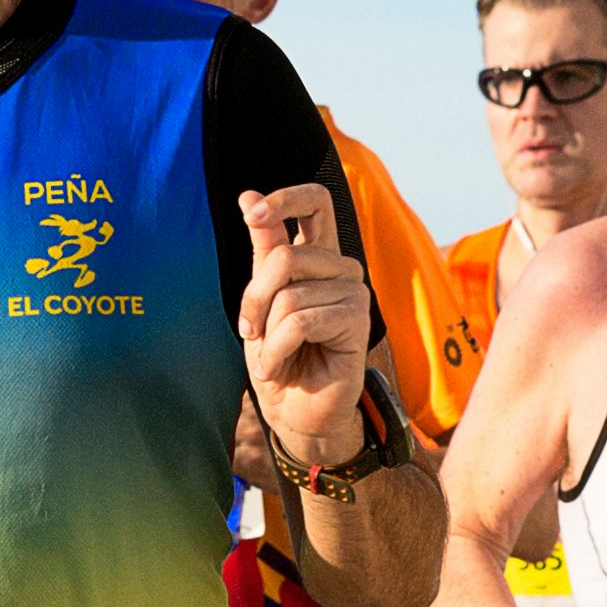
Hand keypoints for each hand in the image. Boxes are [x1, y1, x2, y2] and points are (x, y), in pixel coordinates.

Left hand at [236, 185, 373, 465]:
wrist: (295, 411)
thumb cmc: (279, 357)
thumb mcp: (261, 300)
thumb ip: (263, 249)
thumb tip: (248, 195)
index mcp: (318, 255)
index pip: (316, 202)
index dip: (285, 198)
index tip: (252, 211)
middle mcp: (340, 268)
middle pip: (285, 256)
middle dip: (254, 298)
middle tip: (250, 331)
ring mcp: (354, 292)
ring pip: (288, 295)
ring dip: (267, 335)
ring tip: (273, 357)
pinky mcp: (358, 320)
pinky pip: (300, 322)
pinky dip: (277, 350)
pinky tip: (280, 367)